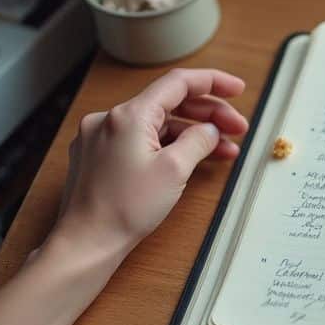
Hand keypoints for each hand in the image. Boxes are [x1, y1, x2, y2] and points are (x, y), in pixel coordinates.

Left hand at [52, 68, 248, 270]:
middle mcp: (110, 119)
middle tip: (238, 129)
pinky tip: (190, 158)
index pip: (179, 83)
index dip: (214, 82)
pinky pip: (140, 140)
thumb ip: (198, 141)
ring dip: (191, 133)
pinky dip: (167, 146)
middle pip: (169, 103)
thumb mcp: (175, 170)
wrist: (87, 242)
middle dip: (208, 114)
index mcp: (129, 115)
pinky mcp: (98, 156)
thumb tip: (211, 130)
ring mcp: (101, 137)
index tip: (237, 88)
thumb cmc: (124, 209)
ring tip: (223, 151)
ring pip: (157, 124)